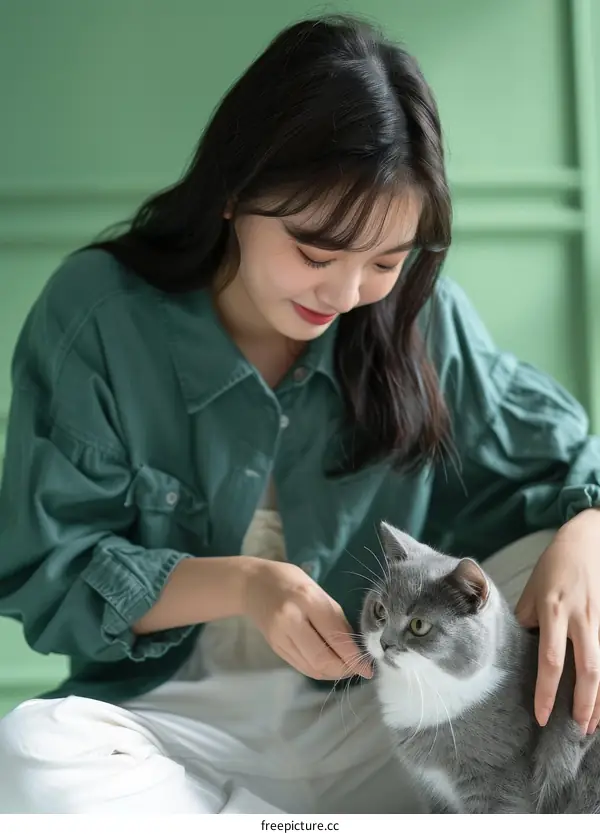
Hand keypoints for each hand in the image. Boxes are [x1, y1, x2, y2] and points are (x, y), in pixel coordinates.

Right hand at [241, 558, 371, 680]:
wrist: (253, 584)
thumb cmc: (291, 582)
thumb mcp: (319, 592)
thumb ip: (337, 620)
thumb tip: (356, 649)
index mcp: (306, 600)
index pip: (334, 637)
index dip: (353, 657)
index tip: (368, 667)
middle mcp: (290, 621)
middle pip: (322, 659)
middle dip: (344, 669)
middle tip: (358, 668)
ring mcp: (280, 637)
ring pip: (312, 668)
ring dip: (333, 673)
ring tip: (346, 667)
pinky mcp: (275, 648)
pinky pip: (302, 666)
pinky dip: (319, 670)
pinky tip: (329, 665)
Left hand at [515, 510, 599, 733]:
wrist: (588, 539)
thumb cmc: (554, 565)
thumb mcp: (532, 589)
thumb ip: (527, 619)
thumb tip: (523, 647)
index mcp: (553, 610)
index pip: (550, 660)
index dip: (548, 691)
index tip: (542, 715)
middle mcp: (580, 618)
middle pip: (588, 669)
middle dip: (584, 703)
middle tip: (576, 730)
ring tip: (593, 725)